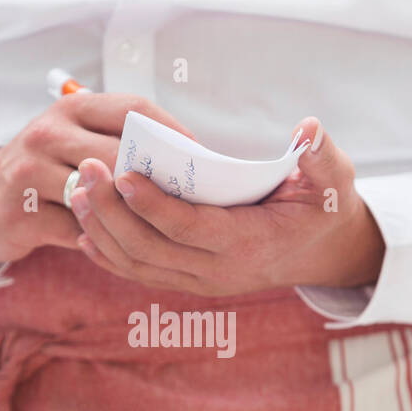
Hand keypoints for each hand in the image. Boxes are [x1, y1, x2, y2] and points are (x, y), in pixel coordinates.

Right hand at [0, 93, 193, 263]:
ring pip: (99, 195)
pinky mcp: (21, 214)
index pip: (133, 109)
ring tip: (165, 223)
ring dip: (133, 212)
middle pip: (119, 153)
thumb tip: (186, 160)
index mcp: (72, 108)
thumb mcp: (77, 141)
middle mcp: (47, 133)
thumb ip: (120, 142)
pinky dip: (105, 240)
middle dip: (158, 177)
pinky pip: (78, 231)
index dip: (172, 132)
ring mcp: (30, 173)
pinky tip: (127, 246)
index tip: (201, 156)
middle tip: (192, 198)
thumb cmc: (49, 170)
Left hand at [68, 118, 384, 295]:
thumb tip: (309, 129)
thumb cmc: (321, 209)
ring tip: (77, 191)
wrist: (318, 252)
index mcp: (250, 244)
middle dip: (113, 212)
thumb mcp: (334, 182)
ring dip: (103, 230)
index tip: (125, 174)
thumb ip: (321, 157)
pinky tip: (83, 228)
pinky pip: (138, 273)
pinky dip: (107, 254)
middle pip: (151, 249)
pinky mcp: (186, 281)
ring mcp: (199, 281)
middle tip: (87, 171)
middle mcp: (219, 271)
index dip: (155, 206)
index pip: (192, 229)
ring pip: (137, 264)